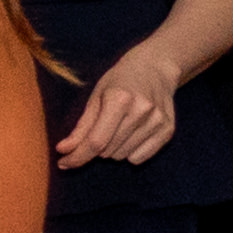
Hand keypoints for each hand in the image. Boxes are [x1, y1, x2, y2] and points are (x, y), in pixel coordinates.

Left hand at [58, 42, 179, 168]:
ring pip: (122, 156)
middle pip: (107, 150)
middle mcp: (142, 110)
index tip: (63, 163)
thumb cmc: (120, 82)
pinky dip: (129, 153)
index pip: (96, 141)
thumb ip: (81, 127)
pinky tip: (131, 134)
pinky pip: (139, 158)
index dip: (77, 157)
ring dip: (113, 149)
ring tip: (118, 126)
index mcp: (120, 99)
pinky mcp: (168, 129)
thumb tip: (63, 150)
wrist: (154, 69)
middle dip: (95, 147)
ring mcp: (157, 120)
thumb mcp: (95, 97)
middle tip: (100, 128)